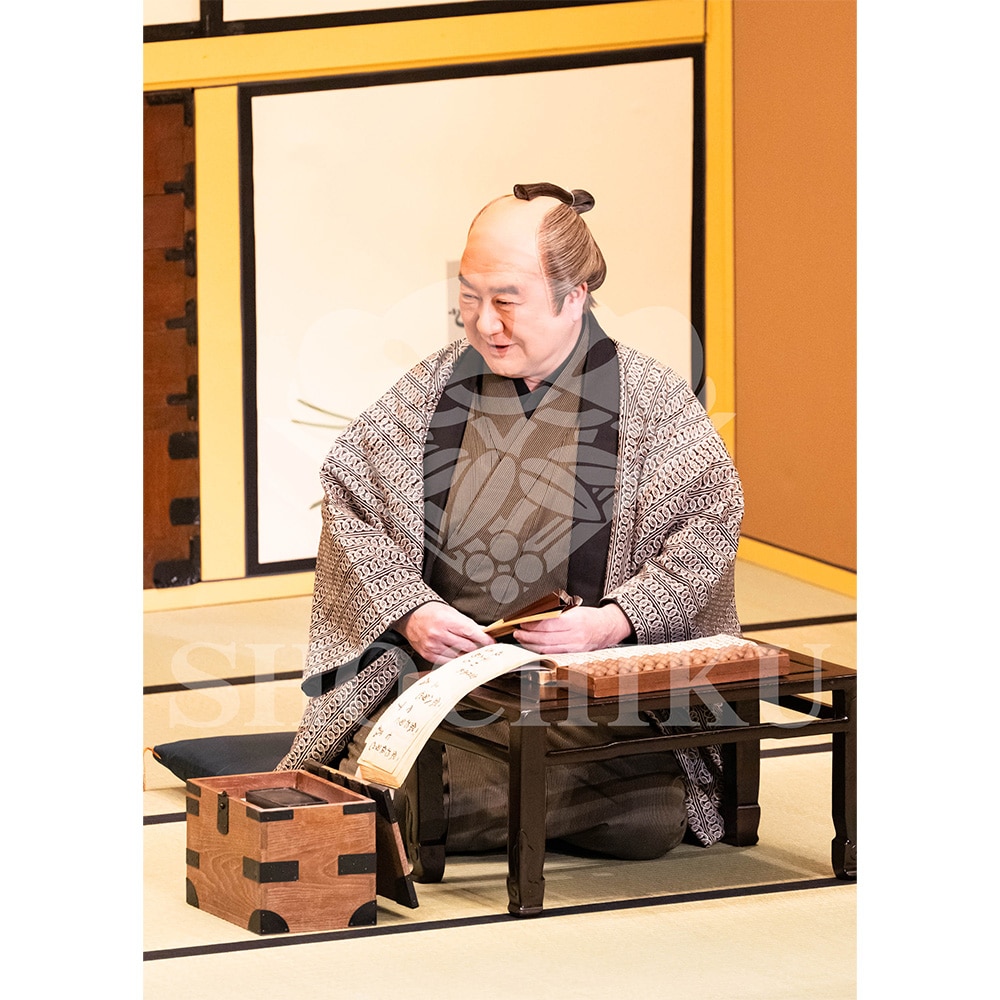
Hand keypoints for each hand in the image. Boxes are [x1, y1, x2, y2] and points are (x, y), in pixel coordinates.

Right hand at [396, 602, 494, 664]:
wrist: (409, 616)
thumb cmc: (430, 612)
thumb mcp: (450, 612)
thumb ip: (467, 624)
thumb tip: (483, 632)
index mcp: (445, 620)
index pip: (471, 632)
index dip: (484, 639)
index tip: (491, 642)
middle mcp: (438, 634)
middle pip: (467, 646)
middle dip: (478, 647)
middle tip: (484, 647)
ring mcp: (433, 646)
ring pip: (459, 656)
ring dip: (468, 654)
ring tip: (471, 650)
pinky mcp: (429, 655)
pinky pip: (448, 662)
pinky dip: (456, 659)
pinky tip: (460, 655)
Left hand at [513, 603, 631, 654]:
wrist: (607, 627)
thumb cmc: (591, 617)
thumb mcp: (574, 610)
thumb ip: (557, 614)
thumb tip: (536, 617)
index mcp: (575, 621)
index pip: (549, 624)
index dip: (533, 625)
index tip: (523, 623)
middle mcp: (575, 636)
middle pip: (546, 639)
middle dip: (528, 637)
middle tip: (518, 633)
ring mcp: (575, 647)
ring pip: (548, 649)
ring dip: (531, 645)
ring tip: (522, 640)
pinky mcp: (574, 654)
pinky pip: (554, 654)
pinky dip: (541, 651)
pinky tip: (534, 647)